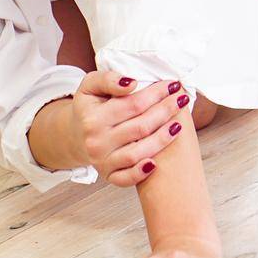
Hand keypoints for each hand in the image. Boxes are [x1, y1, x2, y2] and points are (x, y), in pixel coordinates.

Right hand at [71, 68, 189, 186]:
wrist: (75, 134)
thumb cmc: (90, 107)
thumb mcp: (91, 86)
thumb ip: (108, 79)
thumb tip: (132, 83)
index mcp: (93, 118)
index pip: (133, 104)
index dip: (156, 94)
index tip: (173, 85)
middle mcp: (96, 141)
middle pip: (140, 127)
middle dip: (166, 112)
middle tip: (182, 99)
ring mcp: (102, 161)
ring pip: (137, 153)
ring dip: (162, 139)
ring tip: (179, 124)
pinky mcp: (108, 175)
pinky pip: (126, 178)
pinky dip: (141, 172)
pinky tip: (156, 163)